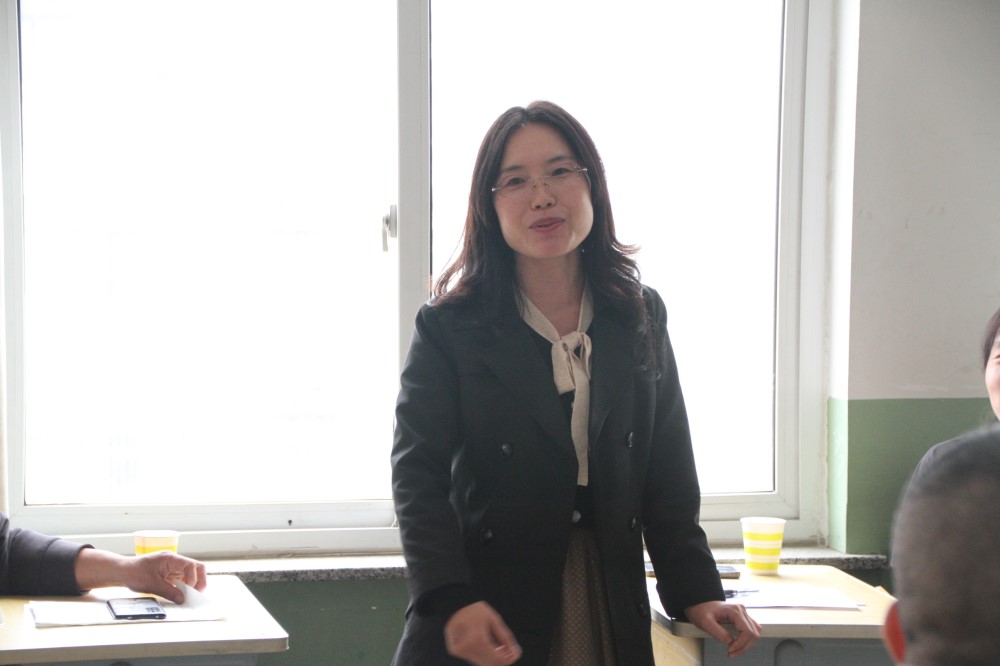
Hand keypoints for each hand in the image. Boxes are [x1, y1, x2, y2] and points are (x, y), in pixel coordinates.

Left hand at [75, 549, 207, 603]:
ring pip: (192, 573)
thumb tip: (183, 600)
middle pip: (197, 567)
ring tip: (189, 597)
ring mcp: (173, 566)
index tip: (188, 592)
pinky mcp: (170, 572)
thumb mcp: (152, 585)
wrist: (122, 571)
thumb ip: (169, 592)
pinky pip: (183, 578)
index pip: (191, 565)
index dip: (193, 579)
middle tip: (196, 595)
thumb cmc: (134, 574)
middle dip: (199, 581)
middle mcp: (174, 560)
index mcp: (170, 559)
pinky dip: (185, 587)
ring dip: (193, 585)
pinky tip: (181, 595)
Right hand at [444, 601, 521, 664]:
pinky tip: (490, 648)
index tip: (516, 654)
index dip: (508, 658)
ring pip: (482, 663)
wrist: (457, 604)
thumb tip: (515, 652)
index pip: (495, 658)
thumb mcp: (494, 619)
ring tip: (501, 648)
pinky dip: (484, 656)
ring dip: (493, 659)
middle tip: (511, 652)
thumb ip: (505, 636)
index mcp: (475, 638)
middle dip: (502, 660)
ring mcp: (458, 649)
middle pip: (489, 663)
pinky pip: (474, 658)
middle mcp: (465, 646)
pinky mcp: (455, 650)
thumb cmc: (478, 610)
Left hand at [684, 600, 761, 657]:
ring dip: (747, 644)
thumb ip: (718, 633)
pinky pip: (751, 630)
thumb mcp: (705, 623)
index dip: (740, 644)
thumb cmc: (701, 611)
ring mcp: (743, 613)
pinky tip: (737, 644)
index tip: (730, 650)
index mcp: (735, 610)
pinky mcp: (742, 617)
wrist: (699, 603)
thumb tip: (730, 642)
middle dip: (743, 646)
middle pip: (753, 633)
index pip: (747, 631)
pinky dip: (747, 639)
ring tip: (735, 650)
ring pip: (755, 632)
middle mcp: (742, 611)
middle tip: (731, 653)